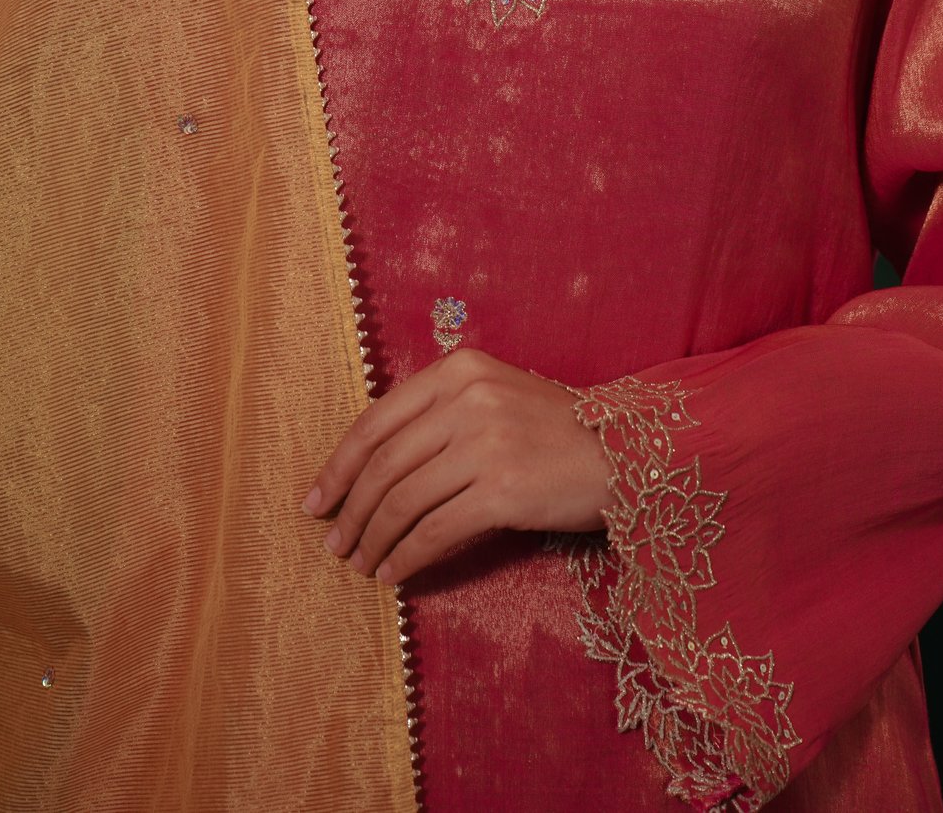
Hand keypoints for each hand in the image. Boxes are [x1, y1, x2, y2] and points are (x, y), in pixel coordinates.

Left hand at [301, 346, 611, 584]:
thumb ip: (440, 414)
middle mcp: (467, 398)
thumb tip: (372, 466)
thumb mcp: (495, 397)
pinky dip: (407, 557)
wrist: (625, 453)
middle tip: (333, 543)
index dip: (339, 465)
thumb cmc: (556, 430)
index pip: (377, 420)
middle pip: (384, 463)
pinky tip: (395, 573)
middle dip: (350, 509)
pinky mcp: (503, 490)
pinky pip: (435, 530)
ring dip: (374, 539)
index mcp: (459, 369)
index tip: (316, 499)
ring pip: (403, 499)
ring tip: (360, 564)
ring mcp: (486, 442)